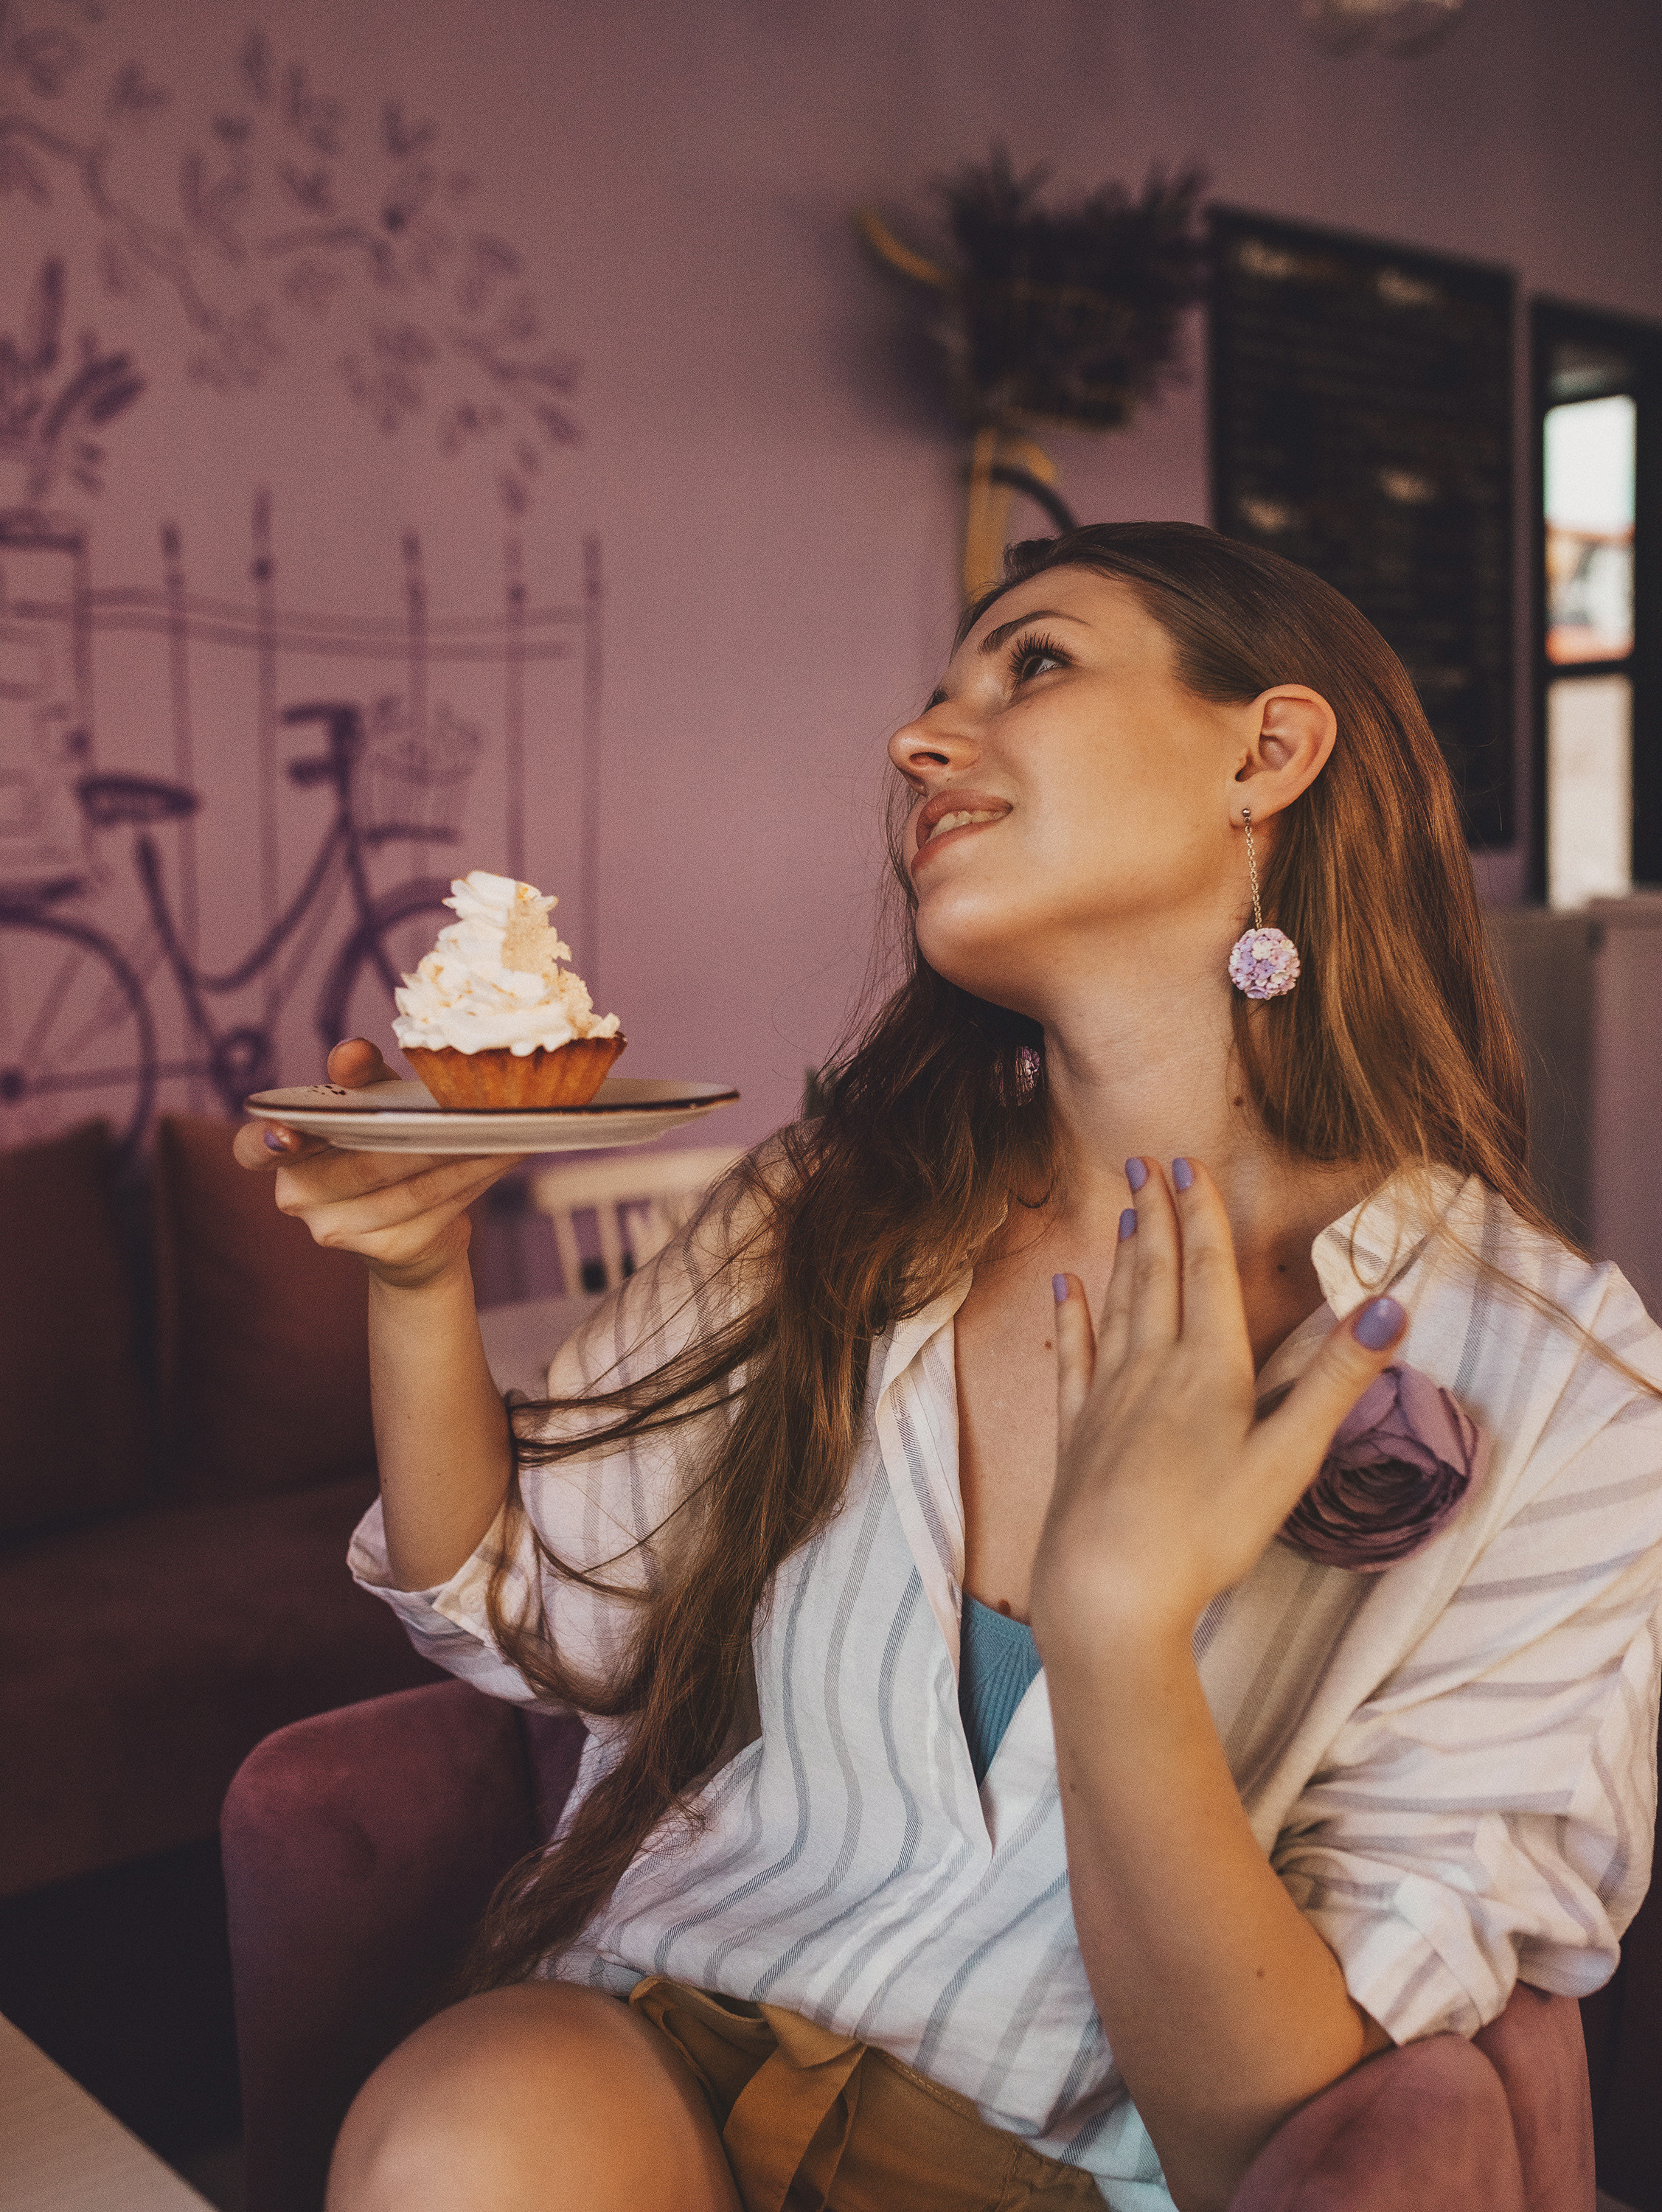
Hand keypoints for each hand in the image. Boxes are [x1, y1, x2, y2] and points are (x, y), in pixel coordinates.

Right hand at [232, 1037, 526, 1288]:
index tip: (287, 1133)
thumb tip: (352, 1053)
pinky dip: (474, 1178)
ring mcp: (337, 1232)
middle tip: (472, 1110)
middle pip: (363, 1163)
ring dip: (464, 1157)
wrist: (417, 1235)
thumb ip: (360, 1079)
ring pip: (409, 1187)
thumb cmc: (385, 1148)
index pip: (253, 1150)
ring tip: (504, 1128)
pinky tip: (503, 1154)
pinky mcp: (384, 1251)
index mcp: (285, 1154)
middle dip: (423, 1136)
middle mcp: (300, 1198)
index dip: (265, 1142)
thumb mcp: (372, 1105)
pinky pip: (436, 1207)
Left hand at [1032, 1156, 1406, 1653]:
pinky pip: (1073, 1359)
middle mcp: (1153, 1369)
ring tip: (1127, 1213)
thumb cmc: (1208, 1530)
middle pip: (1158, 1277)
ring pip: (1118, 1309)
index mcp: (1210, 1369)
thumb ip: (1337, 1378)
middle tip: (1145, 1162)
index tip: (1188, 1163)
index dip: (1203, 1216)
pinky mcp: (1077, 1435)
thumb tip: (1390, 1304)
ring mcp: (1108, 1399)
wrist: (1110, 1586)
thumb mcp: (1290, 1456)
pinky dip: (1071, 1319)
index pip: (1208, 1273)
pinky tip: (1064, 1289)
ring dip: (1126, 1258)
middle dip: (1158, 1217)